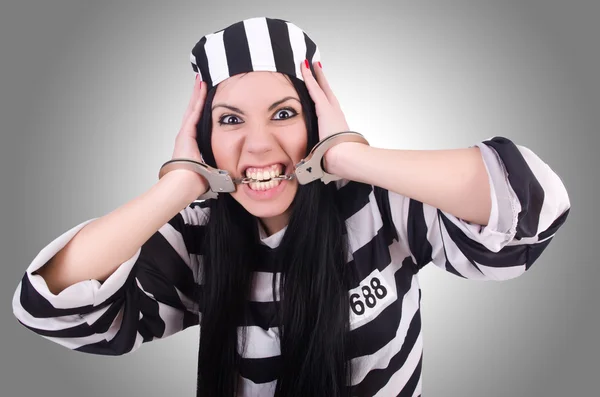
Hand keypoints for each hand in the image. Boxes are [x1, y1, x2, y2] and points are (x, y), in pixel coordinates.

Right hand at [170, 75, 207, 192]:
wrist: (185, 183)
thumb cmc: (197, 180)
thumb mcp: (210, 169)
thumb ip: (216, 164)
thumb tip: (229, 171)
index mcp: (192, 144)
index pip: (197, 121)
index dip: (201, 108)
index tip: (205, 98)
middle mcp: (187, 136)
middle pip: (193, 111)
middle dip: (197, 97)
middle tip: (200, 82)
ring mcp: (185, 133)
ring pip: (193, 108)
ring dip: (197, 94)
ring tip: (200, 80)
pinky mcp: (186, 132)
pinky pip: (194, 111)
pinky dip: (198, 99)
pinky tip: (201, 87)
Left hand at [300, 60, 349, 170]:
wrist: (345, 157)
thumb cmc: (339, 158)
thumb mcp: (330, 153)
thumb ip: (323, 154)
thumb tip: (314, 164)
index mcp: (336, 123)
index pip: (328, 105)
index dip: (324, 94)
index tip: (321, 86)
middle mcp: (335, 113)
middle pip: (327, 91)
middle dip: (321, 78)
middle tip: (317, 66)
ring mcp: (330, 110)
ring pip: (320, 88)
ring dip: (315, 75)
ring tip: (308, 63)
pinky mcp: (324, 109)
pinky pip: (314, 90)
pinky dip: (309, 78)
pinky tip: (304, 69)